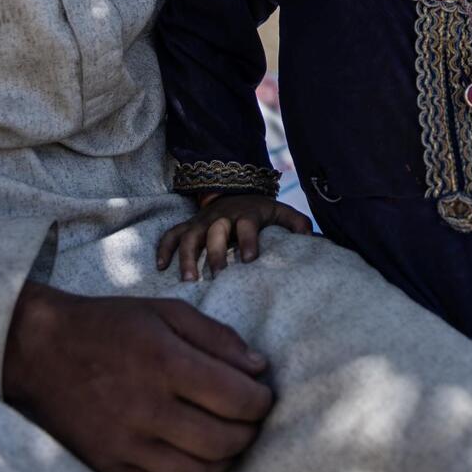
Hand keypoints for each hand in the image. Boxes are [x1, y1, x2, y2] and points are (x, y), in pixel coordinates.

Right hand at [3, 282, 272, 471]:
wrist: (41, 351)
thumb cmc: (110, 324)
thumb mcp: (166, 311)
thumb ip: (217, 337)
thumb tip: (259, 368)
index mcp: (165, 363)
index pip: (235, 398)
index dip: (261, 401)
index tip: (263, 394)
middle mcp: (147, 408)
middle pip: (222, 442)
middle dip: (249, 432)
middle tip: (250, 418)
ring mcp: (126, 445)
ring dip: (225, 461)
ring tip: (227, 439)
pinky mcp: (109, 468)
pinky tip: (197, 459)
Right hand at [157, 193, 312, 280]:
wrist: (235, 190)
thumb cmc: (259, 211)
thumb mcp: (279, 211)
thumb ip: (296, 223)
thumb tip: (311, 238)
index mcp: (246, 214)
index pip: (247, 225)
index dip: (248, 240)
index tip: (250, 260)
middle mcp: (222, 218)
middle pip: (216, 233)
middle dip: (216, 253)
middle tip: (217, 276)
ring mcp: (202, 222)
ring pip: (190, 236)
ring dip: (188, 256)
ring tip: (188, 280)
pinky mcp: (188, 226)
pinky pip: (171, 234)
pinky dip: (164, 248)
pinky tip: (160, 267)